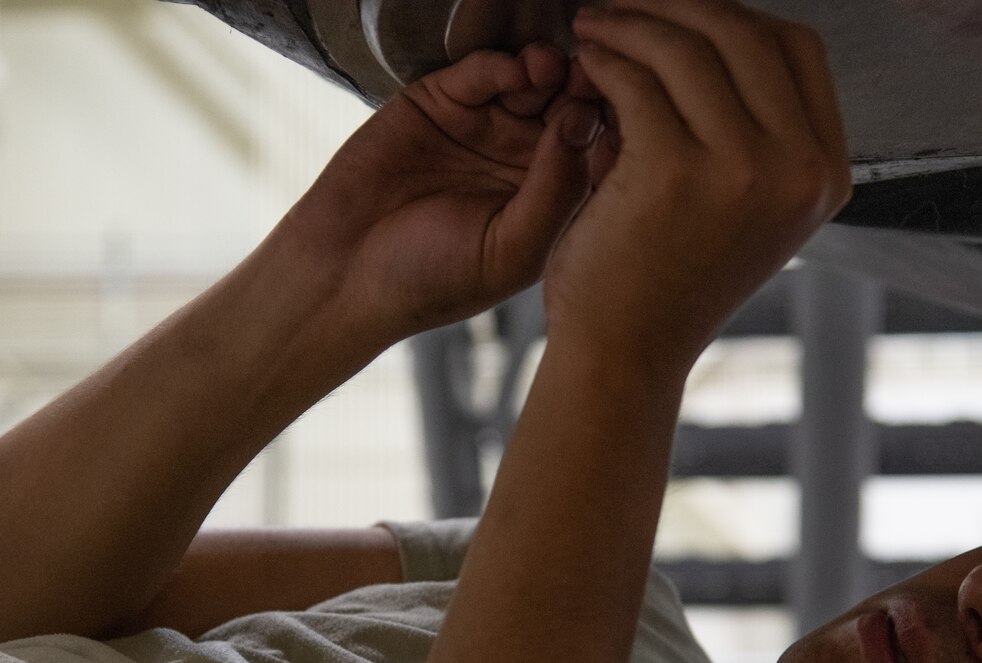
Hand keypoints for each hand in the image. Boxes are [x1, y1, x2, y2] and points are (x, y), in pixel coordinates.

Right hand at [284, 43, 604, 339]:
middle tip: (593, 77)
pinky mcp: (442, 102)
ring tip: (552, 72)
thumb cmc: (432, 281)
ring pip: (537, 81)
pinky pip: (484, 70)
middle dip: (590, 87)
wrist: (345, 272)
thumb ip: (557, 190)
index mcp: (555, 204)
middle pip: (577, 106)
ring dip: (553, 69)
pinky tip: (515, 72)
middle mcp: (527, 163)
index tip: (636, 114)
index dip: (622, 129)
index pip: (605, 153)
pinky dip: (504, 64)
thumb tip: (587, 118)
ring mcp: (487, 129)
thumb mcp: (513, 249)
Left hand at [544, 0, 851, 369]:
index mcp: (824, 174)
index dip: (737, 14)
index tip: (682, 13)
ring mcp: (743, 171)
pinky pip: (637, 80)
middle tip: (624, 3)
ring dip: (631, 24)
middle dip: (677, 4)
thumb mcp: (744, 203)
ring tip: (593, 29)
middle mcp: (798, 170)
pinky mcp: (675, 173)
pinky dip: (605, 59)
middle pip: (747, 32)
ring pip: (686, 48)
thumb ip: (756, 128)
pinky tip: (585, 64)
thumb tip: (722, 28)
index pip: (798, 48)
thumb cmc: (669, 279)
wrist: (626, 355)